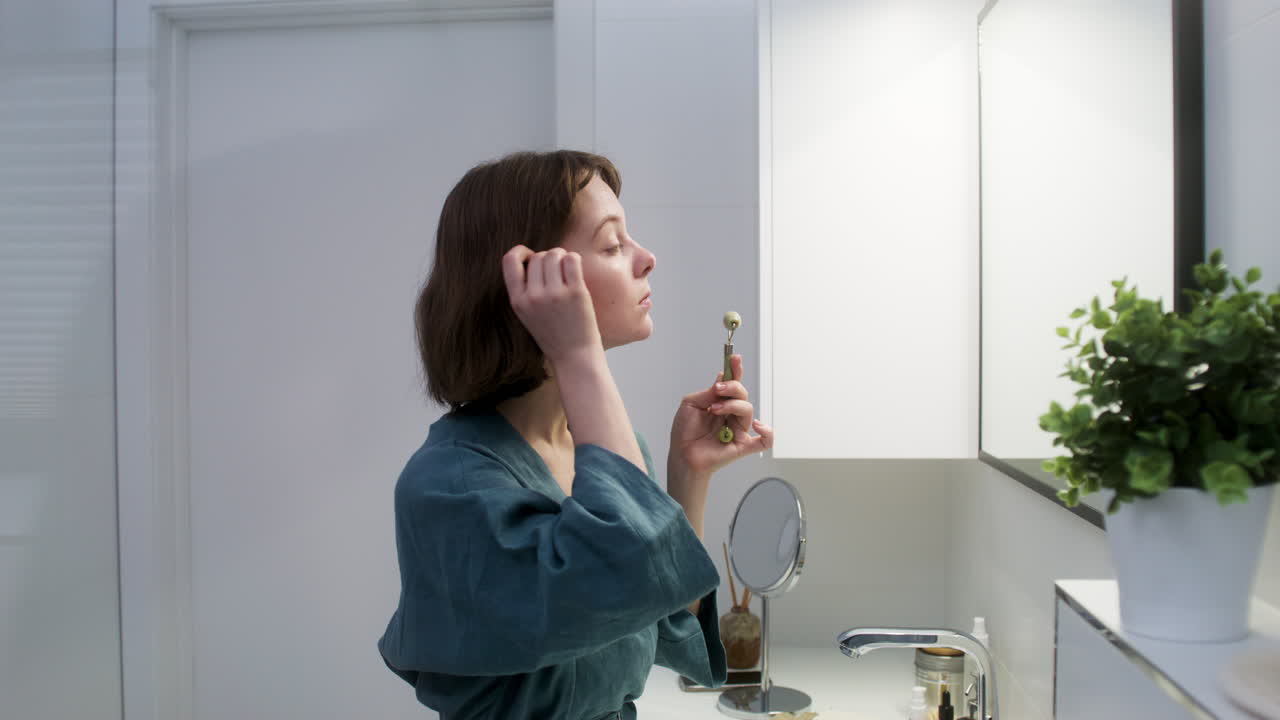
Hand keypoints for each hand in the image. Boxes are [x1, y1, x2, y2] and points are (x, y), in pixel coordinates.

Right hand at [501, 245, 601, 364]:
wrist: (574, 355)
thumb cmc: (552, 333)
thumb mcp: (526, 314)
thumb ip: (524, 289)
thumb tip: (532, 257)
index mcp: (518, 301)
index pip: (509, 261)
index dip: (520, 252)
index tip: (530, 256)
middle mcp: (534, 296)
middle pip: (538, 256)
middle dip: (547, 257)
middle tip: (556, 270)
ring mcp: (555, 294)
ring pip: (554, 255)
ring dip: (561, 256)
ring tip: (566, 269)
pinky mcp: (576, 292)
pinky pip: (572, 260)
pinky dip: (573, 258)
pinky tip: (575, 267)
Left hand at [669, 354, 773, 476]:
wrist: (681, 454)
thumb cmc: (685, 431)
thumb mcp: (692, 404)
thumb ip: (709, 392)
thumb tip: (723, 376)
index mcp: (720, 402)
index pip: (733, 384)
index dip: (736, 370)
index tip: (734, 358)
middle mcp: (731, 414)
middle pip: (742, 394)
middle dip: (732, 388)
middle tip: (717, 390)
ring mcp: (738, 429)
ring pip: (747, 410)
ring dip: (732, 406)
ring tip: (714, 409)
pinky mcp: (742, 445)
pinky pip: (763, 441)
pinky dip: (767, 433)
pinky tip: (758, 425)